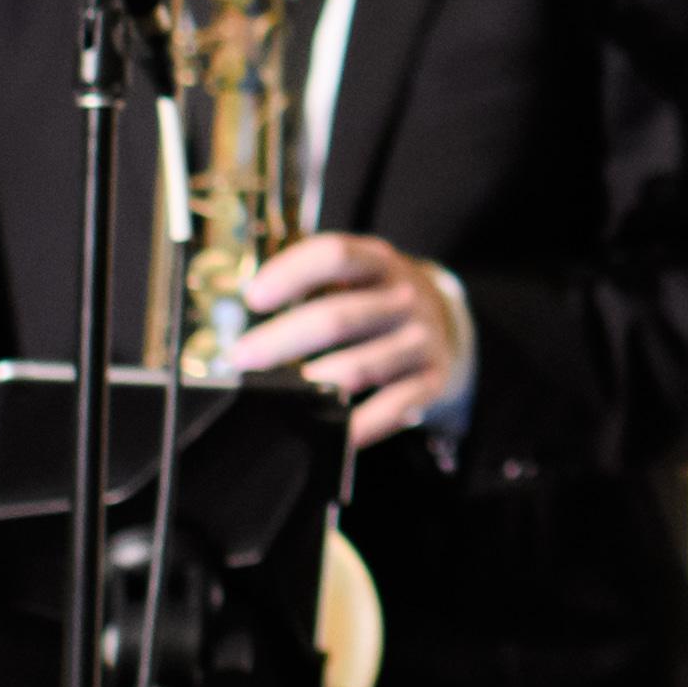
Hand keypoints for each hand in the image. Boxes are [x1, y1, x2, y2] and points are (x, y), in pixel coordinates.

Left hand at [232, 231, 470, 446]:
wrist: (447, 323)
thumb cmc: (378, 299)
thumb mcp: (357, 274)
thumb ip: (312, 282)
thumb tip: (247, 307)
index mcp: (379, 262)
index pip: (335, 255)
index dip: (290, 273)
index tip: (253, 297)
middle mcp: (404, 298)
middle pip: (339, 317)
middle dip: (281, 340)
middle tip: (241, 357)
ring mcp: (421, 340)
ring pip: (361, 367)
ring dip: (314, 384)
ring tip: (277, 396)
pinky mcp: (432, 380)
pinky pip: (393, 407)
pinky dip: (360, 424)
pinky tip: (331, 431)